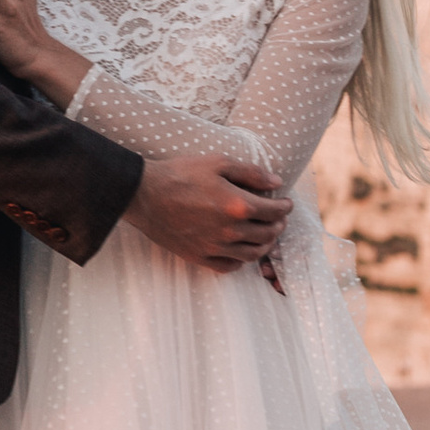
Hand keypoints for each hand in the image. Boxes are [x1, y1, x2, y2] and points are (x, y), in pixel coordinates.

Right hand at [129, 154, 292, 273]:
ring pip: (252, 254)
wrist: (144, 194)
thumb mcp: (218, 162)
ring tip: (266, 236)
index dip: (284, 207)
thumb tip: (276, 183)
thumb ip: (251, 173)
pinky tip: (240, 251)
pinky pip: (229, 266)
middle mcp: (230, 230)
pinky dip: (240, 261)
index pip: (274, 211)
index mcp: (238, 205)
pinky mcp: (199, 256)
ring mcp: (214, 246)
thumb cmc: (180, 173)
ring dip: (265, 245)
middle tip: (278, 219)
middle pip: (267, 234)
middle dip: (278, 226)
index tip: (285, 203)